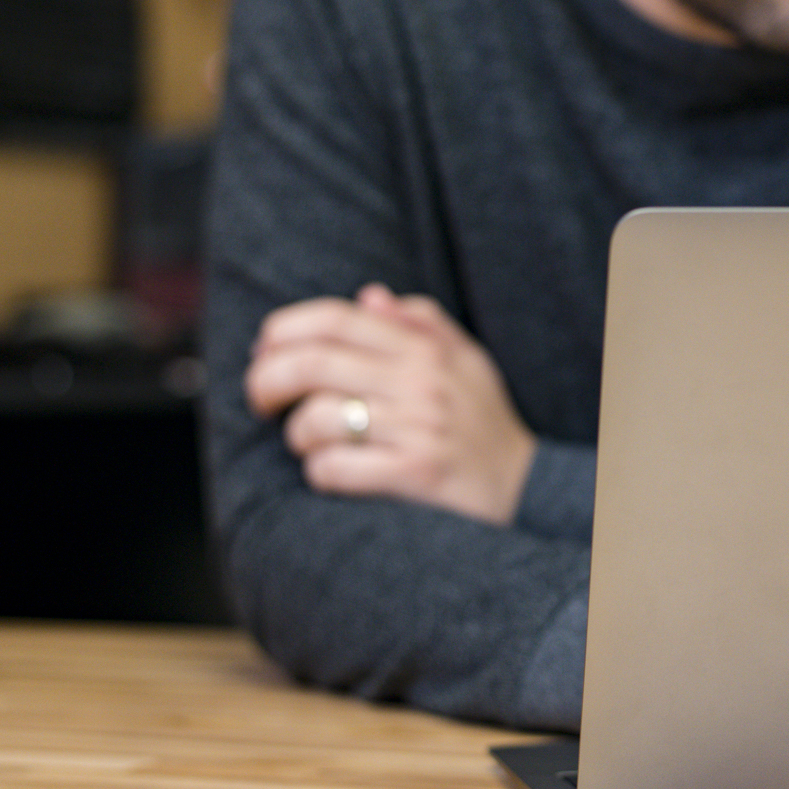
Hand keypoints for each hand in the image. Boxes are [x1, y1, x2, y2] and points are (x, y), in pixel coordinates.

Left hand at [245, 284, 535, 524]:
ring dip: (298, 436)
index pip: (337, 318)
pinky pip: (335, 468)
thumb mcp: (467, 363)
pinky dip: (320, 473)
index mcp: (426, 348)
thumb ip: (423, 324)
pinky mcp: (415, 473)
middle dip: (266, 381)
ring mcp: (419, 428)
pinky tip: (334, 474)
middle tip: (261, 400)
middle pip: (312, 364)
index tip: (265, 351)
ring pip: (317, 420)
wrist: (527, 490)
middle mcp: (422, 382)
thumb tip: (369, 298)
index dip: (284, 330)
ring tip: (312, 444)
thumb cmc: (485, 425)